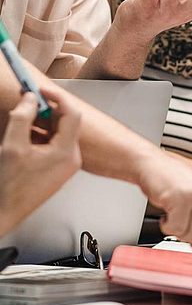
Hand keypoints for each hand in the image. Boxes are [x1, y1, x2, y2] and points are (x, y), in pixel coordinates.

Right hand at [0, 87, 81, 234]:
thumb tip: (30, 99)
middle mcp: (71, 159)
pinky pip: (52, 145)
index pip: (72, 114)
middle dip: (45, 110)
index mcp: (66, 152)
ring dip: (39, 123)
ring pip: (57, 134)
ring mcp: (64, 166)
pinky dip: (38, 137)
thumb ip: (22, 117)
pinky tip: (21, 138)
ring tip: (19, 120)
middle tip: (27, 100)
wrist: (2, 214)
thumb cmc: (8, 188)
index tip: (40, 90)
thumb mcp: (12, 146)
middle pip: (65, 123)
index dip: (56, 97)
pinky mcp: (56, 170)